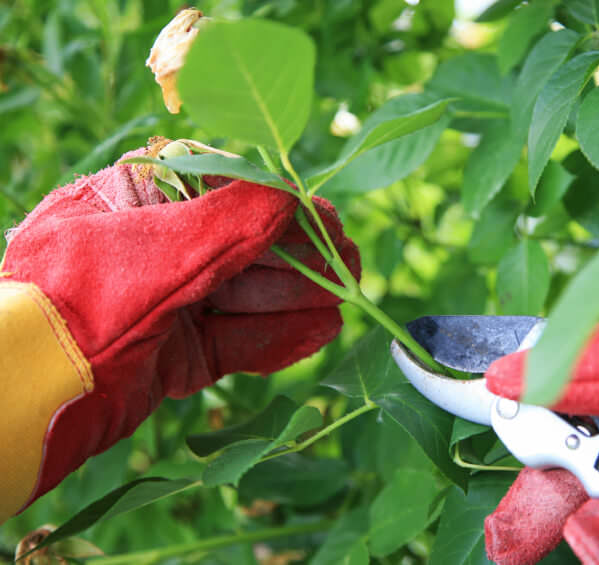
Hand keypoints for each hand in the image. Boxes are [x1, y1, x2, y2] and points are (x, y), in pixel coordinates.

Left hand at [1, 144, 358, 510]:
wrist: (18, 400)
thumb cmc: (73, 304)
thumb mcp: (153, 253)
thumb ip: (225, 224)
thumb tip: (287, 196)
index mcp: (136, 203)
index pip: (226, 195)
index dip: (283, 211)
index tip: (330, 223)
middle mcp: (152, 250)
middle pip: (241, 249)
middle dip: (299, 261)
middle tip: (351, 270)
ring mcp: (162, 305)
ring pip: (241, 298)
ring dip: (295, 301)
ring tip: (344, 306)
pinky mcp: (170, 355)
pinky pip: (232, 341)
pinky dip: (272, 339)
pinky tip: (315, 335)